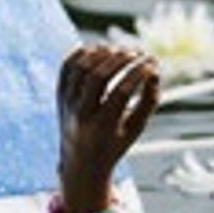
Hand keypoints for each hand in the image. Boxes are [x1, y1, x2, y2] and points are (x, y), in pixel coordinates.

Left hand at [57, 46, 160, 212]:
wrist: (80, 163)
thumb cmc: (115, 143)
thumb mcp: (136, 128)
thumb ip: (150, 101)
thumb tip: (154, 70)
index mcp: (103, 127)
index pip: (121, 93)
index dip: (138, 74)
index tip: (152, 63)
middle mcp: (81, 114)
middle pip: (98, 77)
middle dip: (121, 60)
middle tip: (138, 52)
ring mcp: (67, 103)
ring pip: (81, 68)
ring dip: (102, 53)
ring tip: (121, 50)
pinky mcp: (59, 95)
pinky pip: (67, 67)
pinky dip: (82, 53)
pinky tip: (100, 49)